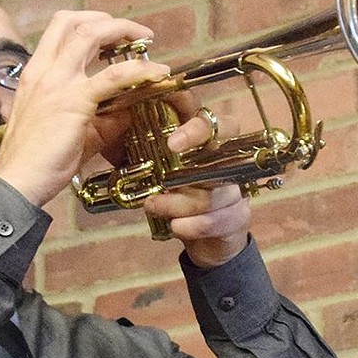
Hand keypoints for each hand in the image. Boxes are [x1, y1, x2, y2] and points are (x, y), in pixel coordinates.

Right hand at [0, 11, 170, 206]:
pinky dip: (140, 69)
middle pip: (74, 22)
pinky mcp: (74, 101)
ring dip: (122, 30)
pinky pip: (113, 75)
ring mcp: (57, 83)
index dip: (87, 23)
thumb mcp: (69, 131)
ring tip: (145, 39)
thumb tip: (129, 109)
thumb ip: (100, 117)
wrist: (17, 182)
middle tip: (133, 32)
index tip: (110, 32)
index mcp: (36, 75)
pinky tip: (157, 72)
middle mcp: (43, 71)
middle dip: (108, 20)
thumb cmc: (36, 163)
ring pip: (91, 35)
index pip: (58, 30)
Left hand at [144, 99, 250, 268]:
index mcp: (213, 142)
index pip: (214, 124)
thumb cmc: (177, 190)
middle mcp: (231, 162)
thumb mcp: (159, 166)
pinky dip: (193, 226)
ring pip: (214, 195)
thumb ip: (147, 147)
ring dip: (180, 204)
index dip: (195, 131)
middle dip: (185, 176)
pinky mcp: (239, 217)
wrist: (200, 232)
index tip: (171, 144)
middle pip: (219, 161)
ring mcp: (238, 190)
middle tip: (158, 184)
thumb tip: (117, 127)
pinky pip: (220, 220)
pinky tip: (175, 227)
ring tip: (153, 206)